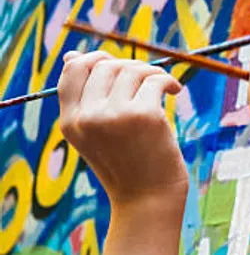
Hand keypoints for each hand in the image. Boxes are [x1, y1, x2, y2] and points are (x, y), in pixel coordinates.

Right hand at [58, 51, 186, 206]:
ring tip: (163, 87)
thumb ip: (85, 99)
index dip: (95, 59)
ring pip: (132, 69)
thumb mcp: (95, 134)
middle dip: (130, 66)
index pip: (72, 70)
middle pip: (104, 65)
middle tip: (148, 80)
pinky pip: (155, 80)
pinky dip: (168, 81)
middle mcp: (87, 117)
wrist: (148, 200)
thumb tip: (73, 54)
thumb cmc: (127, 165)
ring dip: (152, 73)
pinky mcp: (144, 116)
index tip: (118, 66)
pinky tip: (174, 91)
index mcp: (70, 122)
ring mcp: (114, 116)